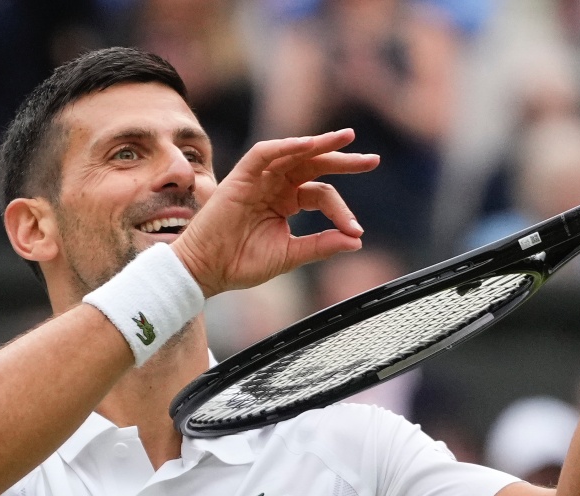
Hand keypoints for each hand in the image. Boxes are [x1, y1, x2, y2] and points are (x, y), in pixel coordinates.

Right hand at [171, 129, 379, 296]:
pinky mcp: (241, 177)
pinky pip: (265, 153)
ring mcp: (258, 179)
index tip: (356, 231)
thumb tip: (356, 240)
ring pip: (294, 152)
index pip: (321, 195)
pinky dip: (287, 146)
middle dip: (343, 161)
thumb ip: (321, 245)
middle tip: (372, 160)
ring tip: (348, 139)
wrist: (207, 271)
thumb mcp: (290, 254)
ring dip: (321, 144)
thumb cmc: (241, 263)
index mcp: (286, 203)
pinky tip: (310, 144)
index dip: (342, 211)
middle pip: (313, 165)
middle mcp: (274, 186)